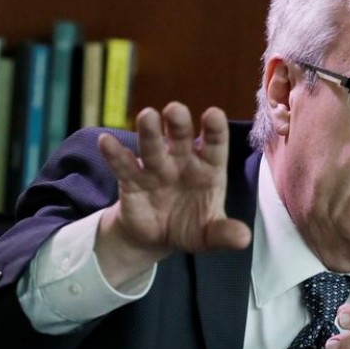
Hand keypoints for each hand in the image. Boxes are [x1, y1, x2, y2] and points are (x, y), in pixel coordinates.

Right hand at [95, 102, 251, 285]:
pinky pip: (123, 165)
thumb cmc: (191, 227)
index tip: (214, 114)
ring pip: (153, 147)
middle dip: (179, 124)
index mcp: (208, 169)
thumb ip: (225, 234)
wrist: (157, 238)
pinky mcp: (131, 180)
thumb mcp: (210, 235)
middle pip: (181, 138)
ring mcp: (156, 168)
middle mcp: (182, 162)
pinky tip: (106, 141)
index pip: (214, 146)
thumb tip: (243, 239)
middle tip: (175, 109)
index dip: (215, 130)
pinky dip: (114, 153)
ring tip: (147, 116)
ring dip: (150, 132)